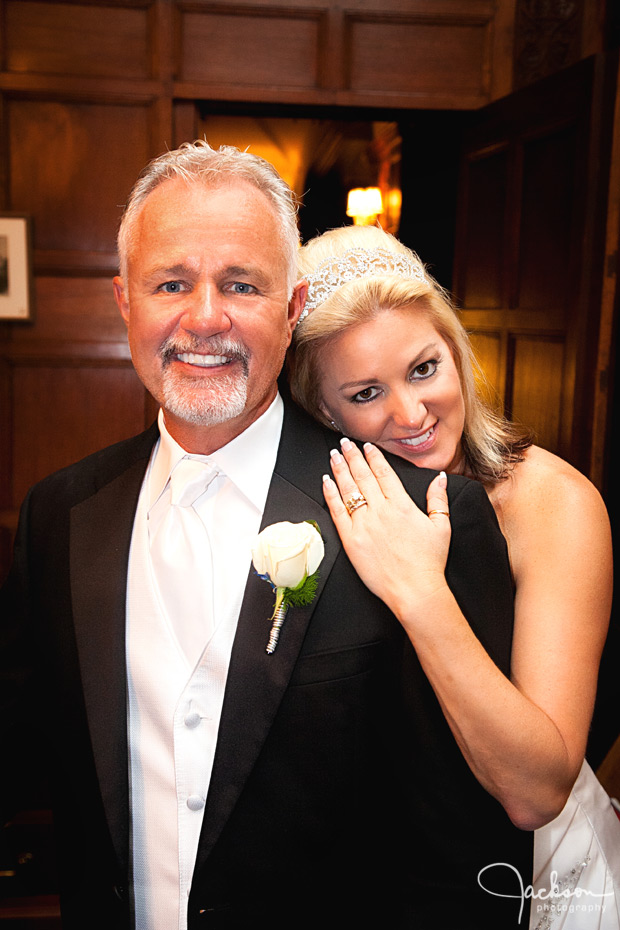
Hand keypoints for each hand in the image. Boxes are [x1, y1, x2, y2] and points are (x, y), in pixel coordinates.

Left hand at [322, 439, 451, 621]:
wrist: (414, 590)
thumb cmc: (428, 562)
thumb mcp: (441, 526)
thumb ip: (438, 499)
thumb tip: (440, 477)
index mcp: (402, 504)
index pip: (384, 472)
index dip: (373, 456)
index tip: (366, 445)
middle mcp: (381, 510)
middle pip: (363, 476)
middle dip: (352, 456)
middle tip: (344, 443)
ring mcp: (364, 524)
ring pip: (348, 489)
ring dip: (340, 469)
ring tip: (334, 456)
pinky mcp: (351, 539)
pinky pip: (337, 511)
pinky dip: (330, 494)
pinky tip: (326, 482)